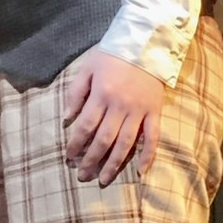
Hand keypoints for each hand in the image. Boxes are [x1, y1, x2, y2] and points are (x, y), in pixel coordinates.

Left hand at [62, 48, 164, 185]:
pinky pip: (152, 138)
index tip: (69, 157)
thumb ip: (75, 93)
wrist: (147, 42)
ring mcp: (140, 111)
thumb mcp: (87, 67)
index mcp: (102, 94)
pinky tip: (140, 172)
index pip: (85, 126)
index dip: (76, 144)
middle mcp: (120, 106)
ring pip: (126, 144)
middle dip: (91, 160)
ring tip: (103, 179)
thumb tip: (66, 118)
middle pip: (104, 140)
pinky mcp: (155, 112)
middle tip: (82, 176)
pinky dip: (147, 156)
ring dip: (114, 164)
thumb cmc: (112, 54)